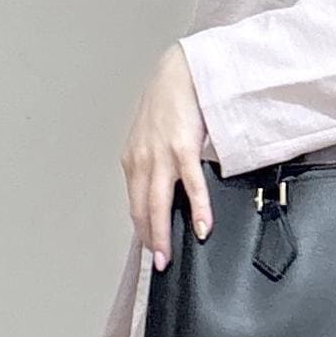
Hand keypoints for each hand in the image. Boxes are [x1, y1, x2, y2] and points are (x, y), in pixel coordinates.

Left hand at [120, 43, 212, 269]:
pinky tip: (201, 227)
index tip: (149, 248)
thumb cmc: (171, 103)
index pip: (135, 202)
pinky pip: (191, 187)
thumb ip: (157, 162)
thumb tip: (168, 187)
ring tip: (168, 256)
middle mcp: (142, 160)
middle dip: (149, 239)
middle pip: (143, 209)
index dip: (142, 228)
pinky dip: (197, 209)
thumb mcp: (155, 135)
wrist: (182, 73)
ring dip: (163, 234)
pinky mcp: (183, 149)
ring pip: (160, 204)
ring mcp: (161, 156)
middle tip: (158, 263)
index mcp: (134, 159)